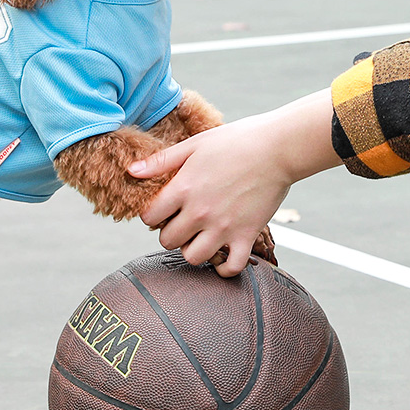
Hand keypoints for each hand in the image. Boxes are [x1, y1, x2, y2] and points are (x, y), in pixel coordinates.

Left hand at [128, 90, 338, 276]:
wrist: (278, 148)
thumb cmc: (235, 141)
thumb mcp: (193, 145)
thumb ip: (160, 162)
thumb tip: (131, 172)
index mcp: (183, 189)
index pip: (149, 217)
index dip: (151, 215)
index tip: (162, 210)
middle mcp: (200, 212)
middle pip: (167, 240)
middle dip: (169, 233)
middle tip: (180, 222)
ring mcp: (223, 227)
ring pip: (193, 257)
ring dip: (192, 250)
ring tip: (199, 237)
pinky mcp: (247, 235)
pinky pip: (231, 267)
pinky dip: (224, 268)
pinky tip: (222, 255)